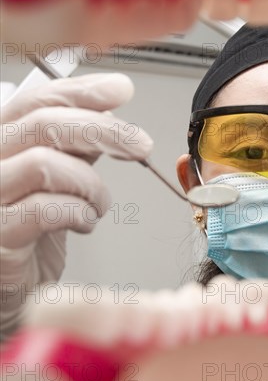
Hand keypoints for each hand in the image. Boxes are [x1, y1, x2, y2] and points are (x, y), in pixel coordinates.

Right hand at [0, 73, 152, 338]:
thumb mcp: (54, 181)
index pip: (35, 100)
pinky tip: (84, 222)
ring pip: (44, 163)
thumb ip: (74, 148)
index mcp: (1, 144)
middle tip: (140, 144)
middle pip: (43, 124)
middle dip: (104, 130)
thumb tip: (109, 114)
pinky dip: (78, 212)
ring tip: (99, 204)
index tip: (120, 89)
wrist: (8, 291)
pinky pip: (43, 210)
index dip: (82, 91)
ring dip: (90, 183)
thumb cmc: (26, 237)